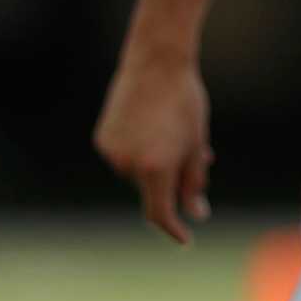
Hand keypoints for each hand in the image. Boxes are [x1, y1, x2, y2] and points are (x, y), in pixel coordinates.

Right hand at [93, 46, 213, 244]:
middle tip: (197, 159)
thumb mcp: (196, 143)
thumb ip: (194, 181)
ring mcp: (112, 152)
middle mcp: (128, 165)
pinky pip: (124, 155)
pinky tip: (151, 123)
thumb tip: (196, 212)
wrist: (156, 62)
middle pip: (153, 190)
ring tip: (173, 131)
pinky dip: (139, 149)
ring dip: (156, 163)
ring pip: (138, 173)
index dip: (173, 229)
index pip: (160, 214)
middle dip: (173, 181)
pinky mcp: (102, 139)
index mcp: (156, 168)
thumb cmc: (185, 102)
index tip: (185, 239)